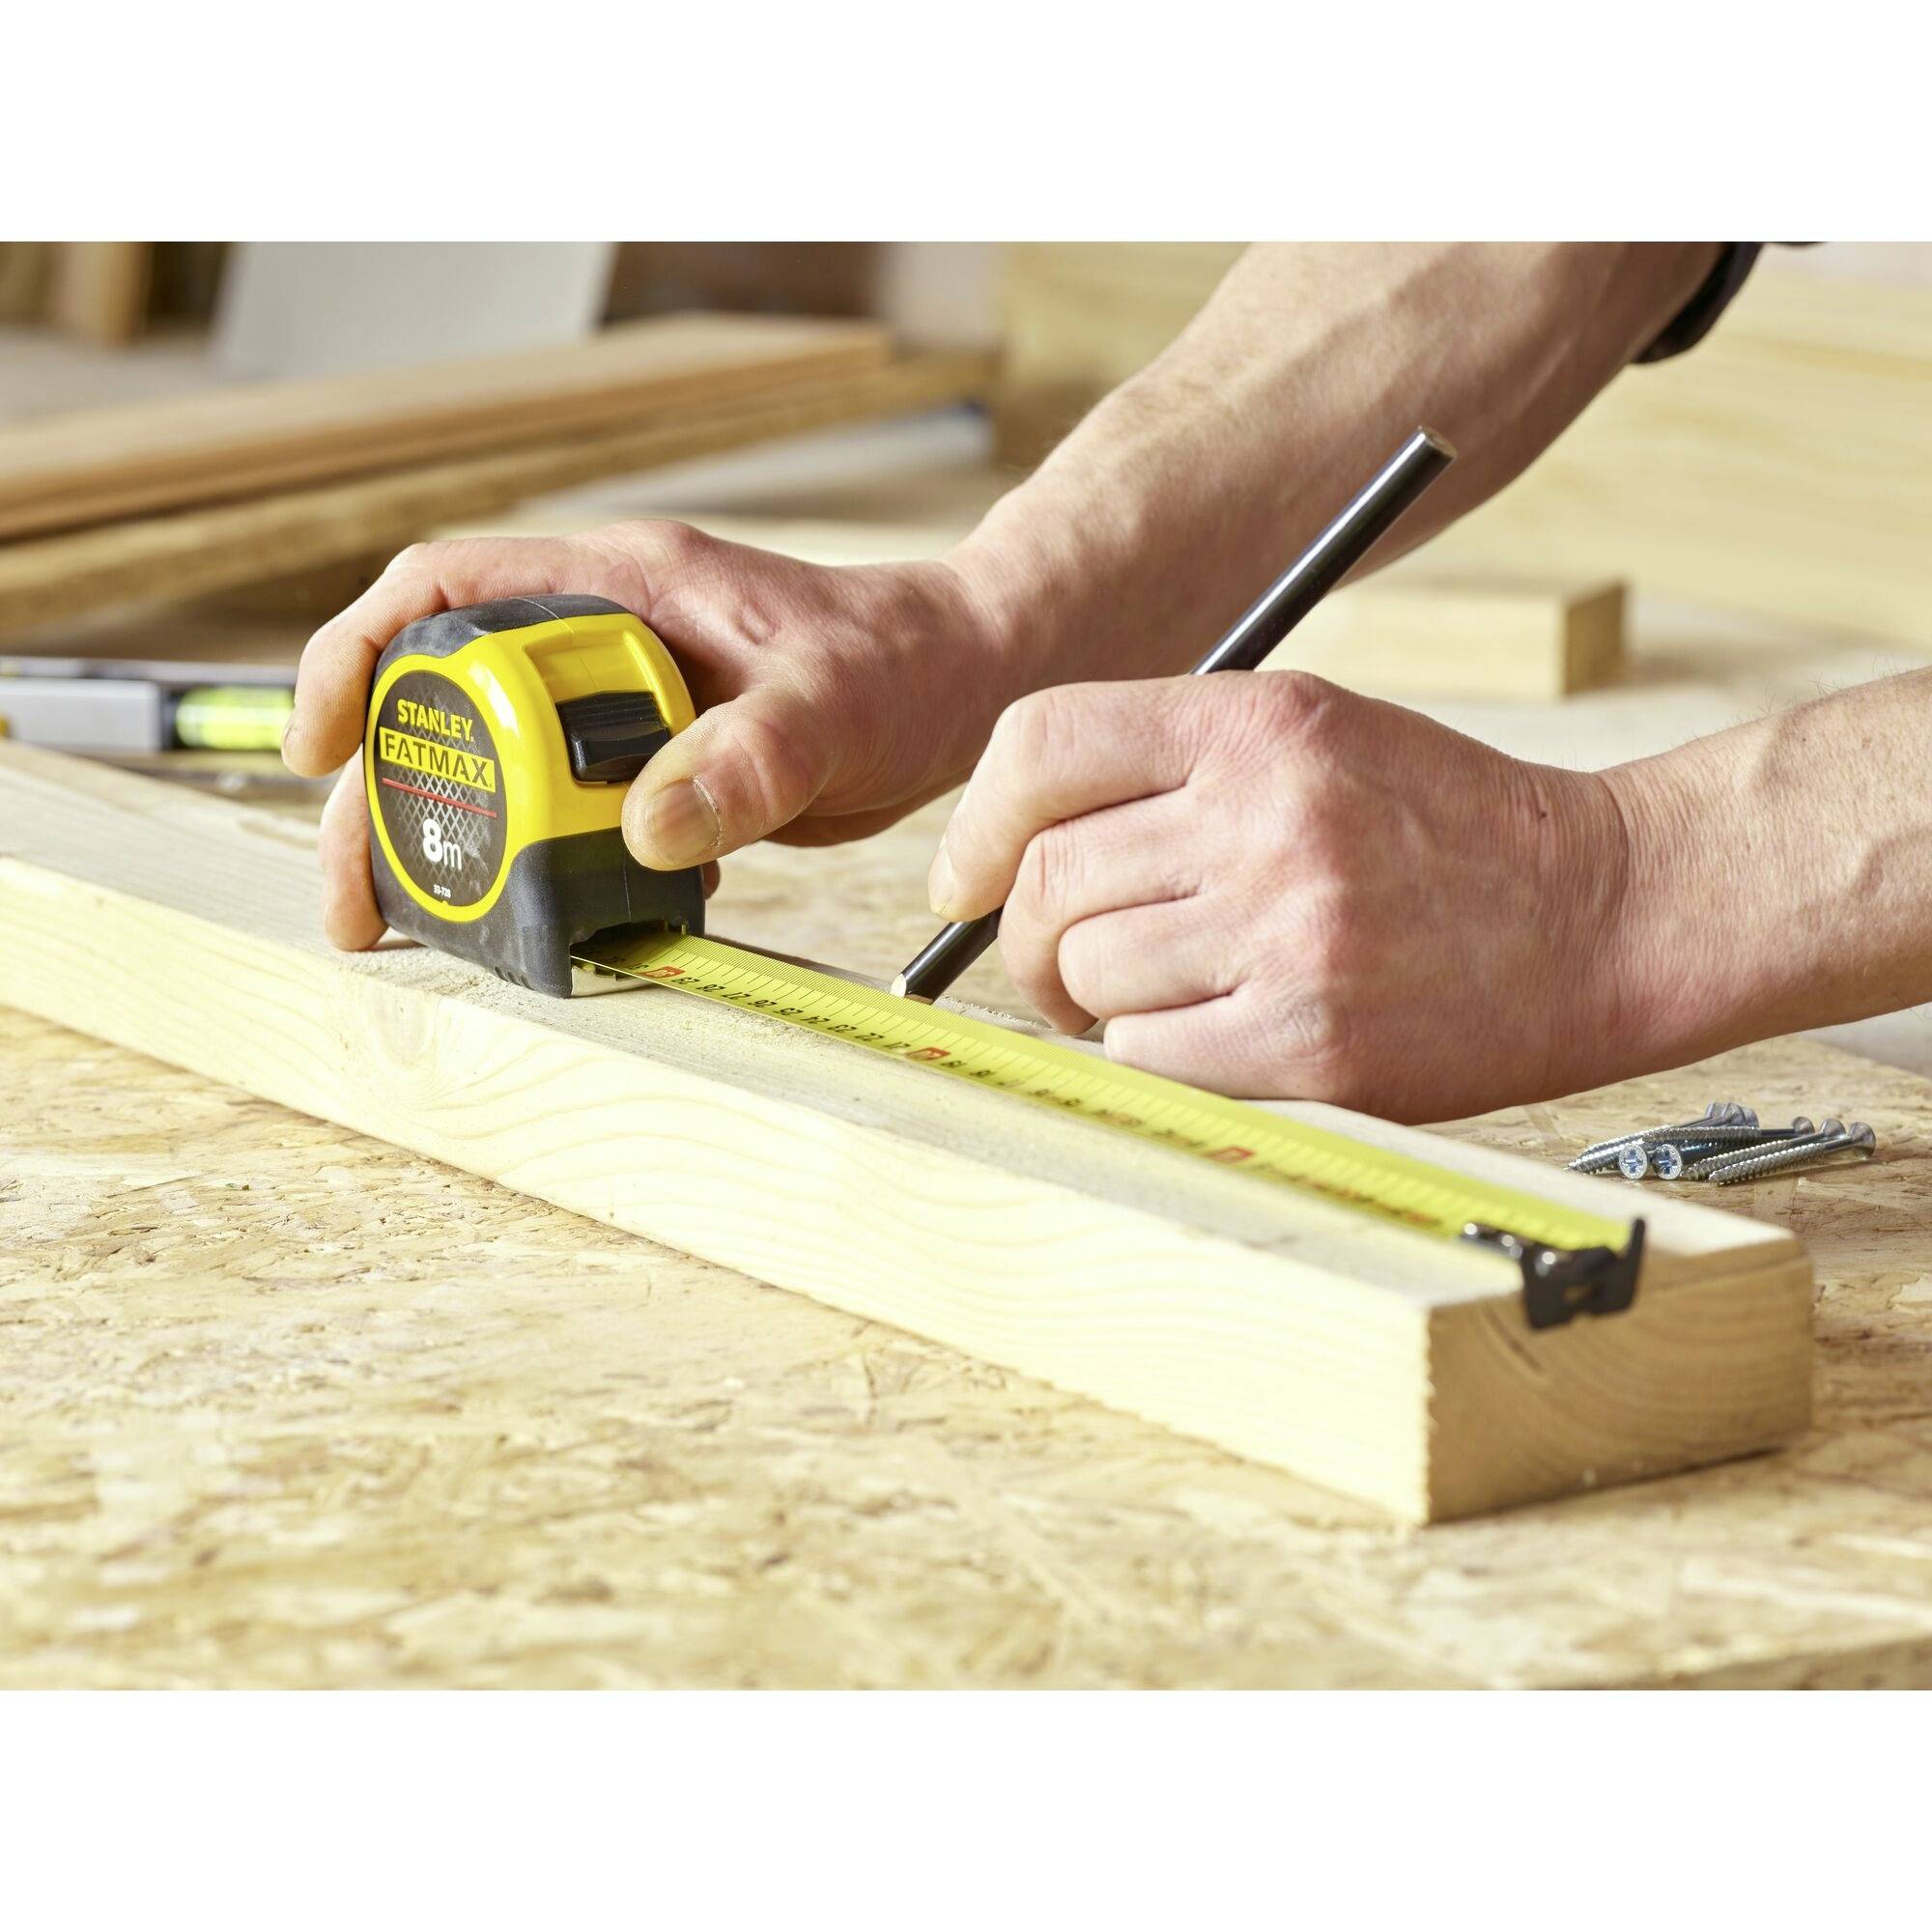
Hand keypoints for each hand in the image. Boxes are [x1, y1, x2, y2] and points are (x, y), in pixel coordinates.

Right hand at [283, 522, 1008, 948]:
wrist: (964, 687)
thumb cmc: (906, 662)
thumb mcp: (834, 705)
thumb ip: (749, 758)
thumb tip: (645, 829)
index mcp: (622, 586)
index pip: (447, 590)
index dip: (360, 656)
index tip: (322, 747)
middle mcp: (604, 638)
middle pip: (444, 699)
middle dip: (384, 794)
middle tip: (358, 900)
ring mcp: (623, 705)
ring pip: (495, 767)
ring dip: (448, 847)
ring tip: (410, 930)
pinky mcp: (653, 767)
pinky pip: (564, 813)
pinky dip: (534, 869)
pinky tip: (522, 923)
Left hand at [928, 672, 1629, 1121]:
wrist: (1603, 911)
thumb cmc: (1441, 828)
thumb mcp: (1313, 739)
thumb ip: (1168, 771)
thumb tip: (1008, 856)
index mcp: (1258, 723)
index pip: (1041, 747)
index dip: (977, 824)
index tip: (964, 881)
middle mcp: (1266, 817)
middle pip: (1047, 882)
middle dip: (1026, 940)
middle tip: (1060, 966)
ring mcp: (1291, 933)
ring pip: (1090, 978)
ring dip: (1098, 1006)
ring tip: (1170, 997)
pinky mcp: (1313, 1043)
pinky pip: (1148, 1061)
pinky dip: (1153, 1060)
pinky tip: (1213, 1039)